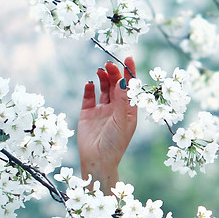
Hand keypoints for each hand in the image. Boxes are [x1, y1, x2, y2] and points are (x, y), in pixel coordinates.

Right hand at [78, 57, 136, 187]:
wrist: (97, 160)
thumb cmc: (115, 144)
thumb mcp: (122, 121)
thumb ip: (122, 100)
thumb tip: (123, 80)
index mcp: (129, 111)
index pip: (130, 88)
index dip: (130, 72)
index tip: (128, 58)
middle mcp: (116, 108)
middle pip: (116, 85)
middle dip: (114, 72)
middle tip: (109, 64)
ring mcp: (102, 110)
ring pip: (103, 88)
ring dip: (103, 77)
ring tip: (100, 70)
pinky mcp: (88, 113)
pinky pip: (88, 96)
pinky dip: (89, 88)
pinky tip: (89, 83)